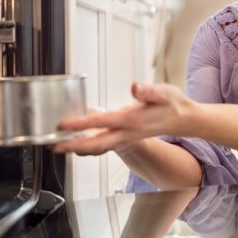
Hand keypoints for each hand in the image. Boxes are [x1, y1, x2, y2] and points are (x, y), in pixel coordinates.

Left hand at [52, 82, 194, 155]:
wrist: (183, 119)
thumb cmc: (172, 104)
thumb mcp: (164, 92)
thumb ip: (148, 91)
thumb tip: (135, 87)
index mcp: (131, 120)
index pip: (100, 123)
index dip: (80, 125)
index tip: (63, 124)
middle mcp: (127, 132)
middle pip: (96, 144)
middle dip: (73, 147)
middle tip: (53, 147)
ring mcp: (126, 138)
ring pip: (99, 148)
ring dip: (79, 149)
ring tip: (60, 148)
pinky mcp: (126, 137)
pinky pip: (104, 145)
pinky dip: (89, 146)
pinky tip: (79, 143)